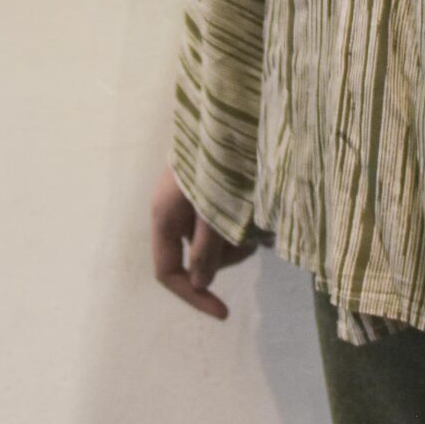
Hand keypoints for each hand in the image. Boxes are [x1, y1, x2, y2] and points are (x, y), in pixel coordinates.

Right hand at [150, 165, 256, 319]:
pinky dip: (240, 221)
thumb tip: (202, 283)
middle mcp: (174, 212)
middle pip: (197, 257)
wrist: (230, 110)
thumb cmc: (220, 159)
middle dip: (226, 256)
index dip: (193, 296)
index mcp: (164, 216)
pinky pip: (223, 220)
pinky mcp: (210, 190)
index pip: (169, 272)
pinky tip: (260, 209)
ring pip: (214, 240)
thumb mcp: (214, 206)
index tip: (225, 312)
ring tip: (259, 216)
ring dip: (237, 237)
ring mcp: (192, 201)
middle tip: (253, 238)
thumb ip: (208, 247)